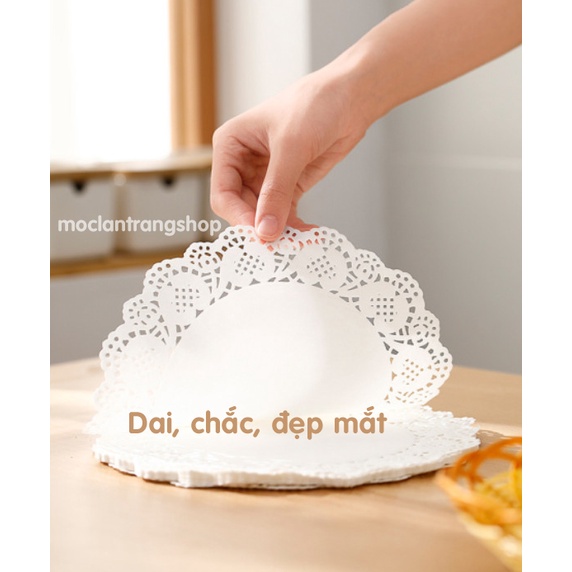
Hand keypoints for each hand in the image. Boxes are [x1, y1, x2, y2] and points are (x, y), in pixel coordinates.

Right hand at [210, 67, 369, 241]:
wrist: (350, 98)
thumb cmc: (315, 105)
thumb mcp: (292, 147)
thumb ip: (276, 191)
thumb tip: (265, 231)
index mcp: (230, 146)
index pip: (223, 193)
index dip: (239, 217)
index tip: (260, 235)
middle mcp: (243, 163)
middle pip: (241, 209)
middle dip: (260, 227)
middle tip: (280, 244)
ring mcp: (265, 176)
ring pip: (262, 216)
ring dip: (278, 230)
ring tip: (296, 241)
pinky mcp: (288, 185)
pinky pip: (283, 214)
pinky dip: (293, 226)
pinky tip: (306, 234)